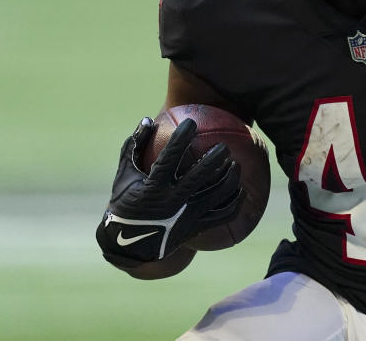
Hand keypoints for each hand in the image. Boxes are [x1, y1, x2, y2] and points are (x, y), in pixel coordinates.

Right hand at [95, 117, 243, 265]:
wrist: (129, 245)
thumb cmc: (125, 203)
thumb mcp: (124, 176)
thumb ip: (135, 147)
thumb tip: (148, 119)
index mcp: (152, 188)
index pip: (169, 159)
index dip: (180, 140)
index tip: (190, 123)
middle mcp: (171, 203)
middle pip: (199, 177)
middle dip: (214, 159)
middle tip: (224, 146)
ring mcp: (185, 217)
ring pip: (216, 196)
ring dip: (229, 178)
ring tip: (236, 164)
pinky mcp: (195, 228)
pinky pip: (222, 215)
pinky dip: (235, 202)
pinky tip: (241, 190)